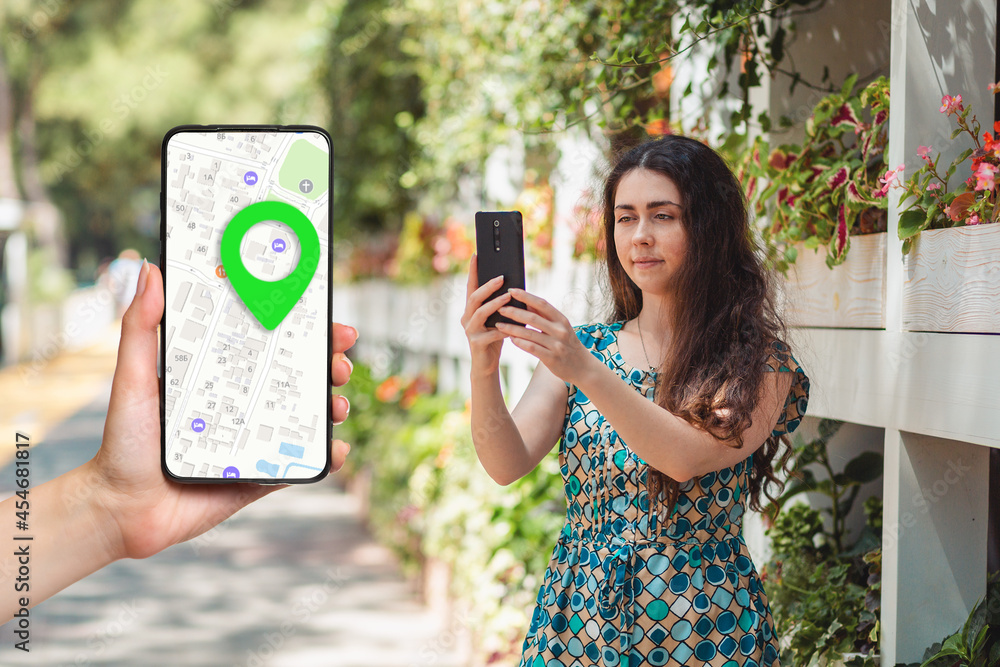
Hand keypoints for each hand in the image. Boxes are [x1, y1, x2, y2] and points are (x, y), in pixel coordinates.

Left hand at [89, 261, 356, 560]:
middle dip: (329, 365)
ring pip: (308, 418)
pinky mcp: (262, 477)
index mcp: (221, 375)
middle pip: (300, 377)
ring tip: (337, 404)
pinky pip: (301, 464)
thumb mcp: (132, 377)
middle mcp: (245, 404)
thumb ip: (140, 327)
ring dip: (333, 406)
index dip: (304, 330)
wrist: (122, 510)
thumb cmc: (123, 441)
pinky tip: (337, 448)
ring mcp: (257, 441)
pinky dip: (327, 456)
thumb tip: (150, 271)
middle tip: (338, 362)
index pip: (271, 344)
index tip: (327, 317)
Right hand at [460, 254, 511, 376]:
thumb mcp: (498, 318)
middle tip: (501, 278)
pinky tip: (513, 327)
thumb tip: (514, 288)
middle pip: (474, 297)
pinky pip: (490, 333)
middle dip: (487, 286)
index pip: (471, 286)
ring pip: (480, 313)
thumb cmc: (495, 338)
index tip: (476, 255)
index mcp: (471, 309)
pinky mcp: (476, 343)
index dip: (473, 271)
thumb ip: (501, 305)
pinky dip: (503, 329)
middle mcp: (466, 317)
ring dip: (495, 304)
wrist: (487, 365)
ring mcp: (470, 330)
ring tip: (508, 298)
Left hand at [495, 288, 596, 385]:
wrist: (582, 367)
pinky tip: (511, 339)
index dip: (526, 296)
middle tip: (499, 308)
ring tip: (499, 325)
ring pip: (529, 333)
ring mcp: (556, 345)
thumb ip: (544, 316)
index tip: (511, 290)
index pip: (541, 304)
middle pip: (533, 317)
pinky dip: (520, 343)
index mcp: (561, 319)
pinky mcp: (551, 358)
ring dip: (512, 328)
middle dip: (514, 312)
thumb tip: (524, 303)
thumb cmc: (567, 344)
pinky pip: (532, 348)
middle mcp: (560, 330)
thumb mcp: (560, 327)